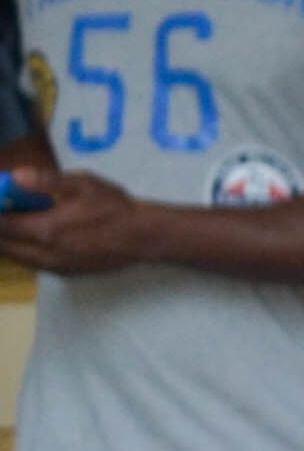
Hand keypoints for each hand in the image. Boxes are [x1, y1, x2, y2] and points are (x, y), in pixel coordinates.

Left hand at [5, 165, 162, 276]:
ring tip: (11, 226)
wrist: (143, 237)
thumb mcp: (83, 184)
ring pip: (19, 258)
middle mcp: (47, 254)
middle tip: (3, 213)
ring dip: (9, 243)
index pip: (5, 225)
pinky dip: (24, 251)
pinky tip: (31, 238)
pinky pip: (34, 263)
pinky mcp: (66, 273)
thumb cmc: (114, 207)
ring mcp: (57, 267)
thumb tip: (15, 176)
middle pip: (6, 247)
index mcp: (48, 229)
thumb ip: (46, 180)